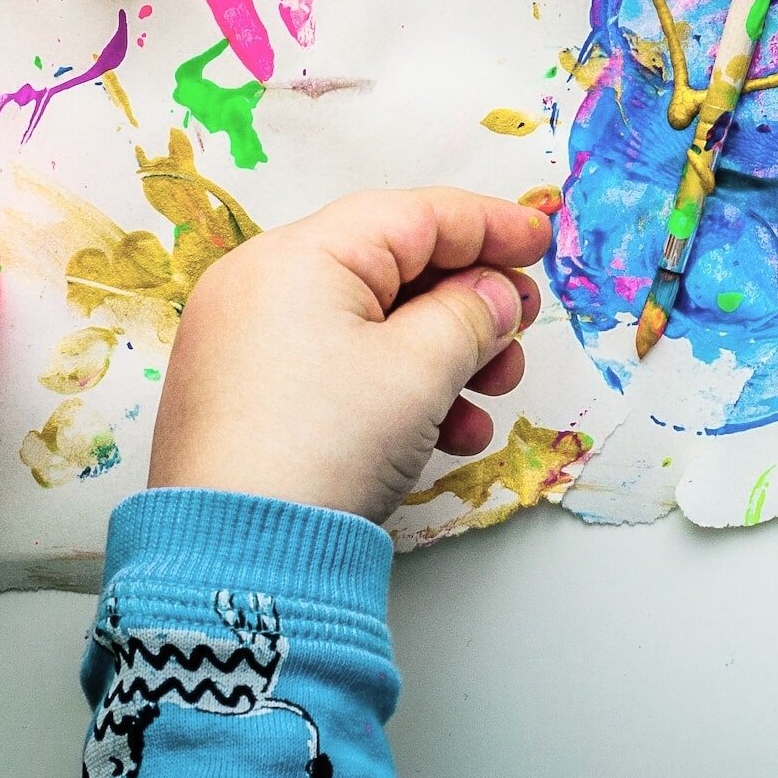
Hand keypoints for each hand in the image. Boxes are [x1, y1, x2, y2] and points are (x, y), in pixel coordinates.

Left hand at [148, 188, 552, 522]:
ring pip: (372, 324)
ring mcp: (249, 345)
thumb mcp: (421, 370)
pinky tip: (447, 433)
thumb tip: (496, 293)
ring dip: (445, 354)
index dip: (487, 224)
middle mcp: (261, 288)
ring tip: (491, 394)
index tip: (540, 241)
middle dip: (469, 303)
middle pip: (393, 269)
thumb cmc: (324, 448)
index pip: (412, 215)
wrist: (237, 562)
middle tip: (519, 330)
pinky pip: (340, 367)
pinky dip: (398, 387)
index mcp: (296, 257)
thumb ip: (473, 312)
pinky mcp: (249, 398)